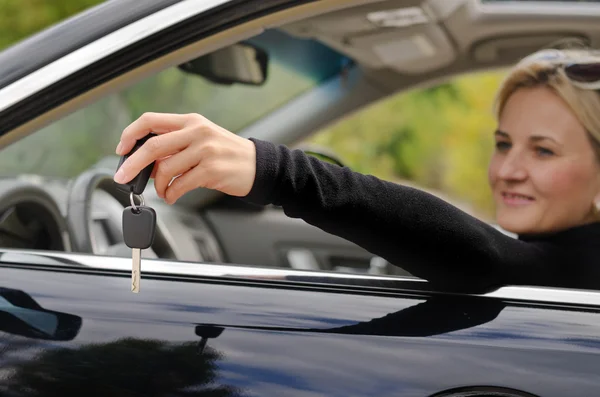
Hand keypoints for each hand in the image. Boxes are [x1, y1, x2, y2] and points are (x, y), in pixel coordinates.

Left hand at [113, 112, 256, 203]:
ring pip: (165, 168)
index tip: (122, 149)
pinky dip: (171, 194)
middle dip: (132, 164)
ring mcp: (205, 150)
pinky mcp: (211, 170)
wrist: (258, 165)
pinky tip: (172, 196)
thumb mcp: (202, 139)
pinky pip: (180, 184)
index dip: (130, 134)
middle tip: (124, 177)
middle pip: (152, 146)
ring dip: (158, 185)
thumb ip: (176, 144)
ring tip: (163, 191)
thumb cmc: (227, 154)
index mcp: (191, 121)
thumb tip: (145, 161)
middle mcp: (197, 132)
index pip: (150, 120)